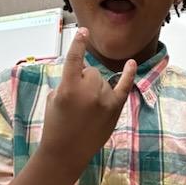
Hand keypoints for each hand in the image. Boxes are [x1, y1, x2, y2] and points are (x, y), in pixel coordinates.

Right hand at [38, 28, 135, 180]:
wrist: (66, 152)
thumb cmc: (55, 125)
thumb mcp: (54, 99)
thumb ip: (68, 82)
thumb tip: (82, 74)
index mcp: (68, 87)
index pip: (75, 59)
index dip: (78, 44)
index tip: (83, 31)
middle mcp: (88, 91)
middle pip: (91, 71)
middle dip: (84, 80)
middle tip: (77, 100)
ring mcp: (103, 99)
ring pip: (102, 80)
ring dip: (95, 87)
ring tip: (86, 108)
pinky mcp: (114, 108)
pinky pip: (123, 86)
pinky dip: (128, 74)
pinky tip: (131, 63)